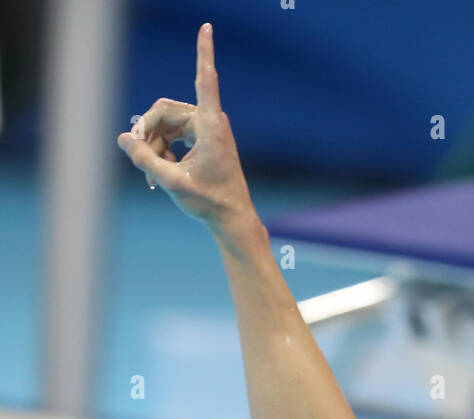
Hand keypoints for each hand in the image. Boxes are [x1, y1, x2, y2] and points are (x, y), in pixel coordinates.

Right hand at [117, 23, 254, 236]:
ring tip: (152, 175)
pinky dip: (165, 151)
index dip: (203, 52)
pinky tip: (162, 173)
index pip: (205, 79)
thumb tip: (123, 138)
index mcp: (210, 126)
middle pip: (166, 111)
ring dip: (155, 147)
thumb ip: (145, 159)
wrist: (232, 220)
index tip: (207, 26)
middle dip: (149, 133)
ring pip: (168, 125)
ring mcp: (208, 130)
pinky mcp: (205, 140)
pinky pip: (175, 135)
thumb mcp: (172, 182)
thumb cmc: (209, 203)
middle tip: (138, 158)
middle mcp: (210, 122)